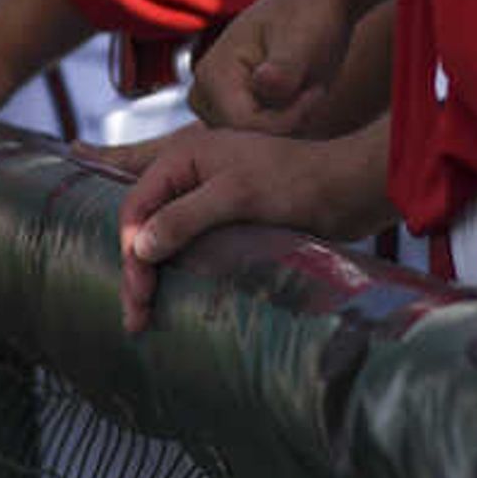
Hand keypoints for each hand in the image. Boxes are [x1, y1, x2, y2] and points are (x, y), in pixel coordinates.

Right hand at [114, 126, 388, 331]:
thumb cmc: (293, 182)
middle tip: (136, 316)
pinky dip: (177, 274)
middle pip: (145, 226)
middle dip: (136, 270)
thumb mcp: (235, 195)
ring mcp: (207, 202)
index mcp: (184, 159)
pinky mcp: (227, 225)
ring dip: (152, 277)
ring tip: (145, 318)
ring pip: (165, 242)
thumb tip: (139, 247)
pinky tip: (172, 299)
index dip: (130, 247)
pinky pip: (190, 250)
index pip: (136, 205)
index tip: (139, 289)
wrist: (345, 190)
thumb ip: (184, 218)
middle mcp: (190, 178)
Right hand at [191, 0, 355, 135]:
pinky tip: (299, 96)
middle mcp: (204, 92)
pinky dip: (284, 121)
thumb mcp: (302, 39)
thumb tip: (264, 82)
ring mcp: (215, 103)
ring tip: (306, 88)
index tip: (315, 93)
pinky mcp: (231, 109)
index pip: (244, 125)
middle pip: (245, 138)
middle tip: (313, 89)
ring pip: (252, 139)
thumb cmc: (306, 14)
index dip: (285, 119)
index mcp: (213, 74)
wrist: (309, 2)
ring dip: (286, 122)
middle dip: (285, 121)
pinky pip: (258, 134)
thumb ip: (284, 67)